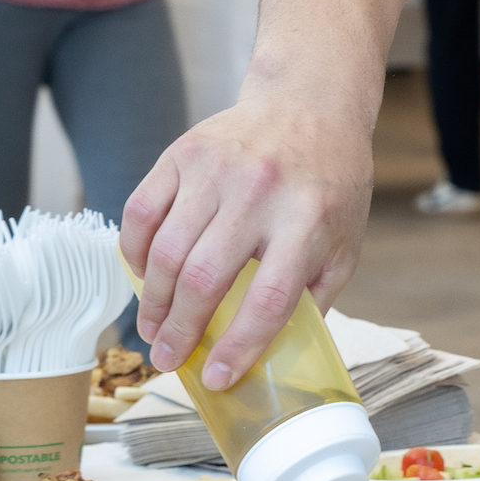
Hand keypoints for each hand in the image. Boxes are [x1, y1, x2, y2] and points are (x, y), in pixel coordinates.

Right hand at [120, 77, 373, 389]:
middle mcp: (259, 191)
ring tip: (153, 329)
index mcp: (308, 218)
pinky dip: (135, 252)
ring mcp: (217, 168)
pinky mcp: (183, 152)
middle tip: (167, 360)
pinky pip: (141, 212)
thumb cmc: (330, 181)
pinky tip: (145, 277)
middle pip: (205, 278)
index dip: (239, 346)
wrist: (310, 102)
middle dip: (179, 332)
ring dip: (152, 302)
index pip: (269, 298)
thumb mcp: (345, 241)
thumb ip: (314, 296)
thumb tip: (270, 357)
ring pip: (167, 251)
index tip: (216, 377)